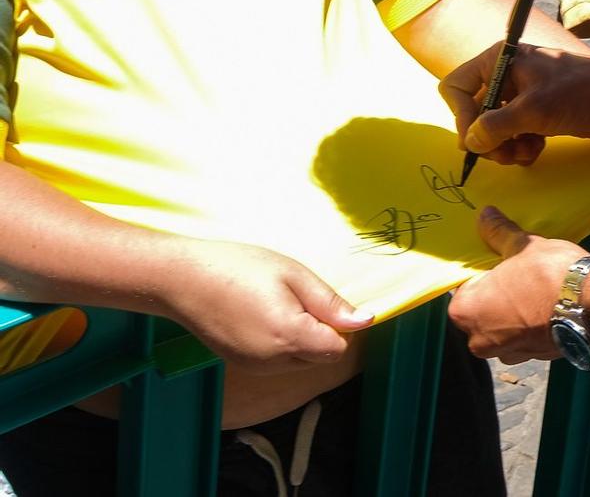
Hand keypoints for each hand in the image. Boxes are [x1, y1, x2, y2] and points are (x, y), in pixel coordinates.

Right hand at [164, 239, 371, 373]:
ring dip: (301, 337)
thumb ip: (330, 303)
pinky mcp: (241, 364)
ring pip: (299, 360)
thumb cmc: (239, 267)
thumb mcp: (293, 275)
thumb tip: (365, 321)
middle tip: (297, 296)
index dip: (341, 326)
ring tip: (275, 302)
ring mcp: (254, 366)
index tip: (325, 301)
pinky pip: (277, 360)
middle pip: (320, 356)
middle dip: (321, 332)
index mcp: (288, 336)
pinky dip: (280, 342)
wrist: (181, 279)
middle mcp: (272, 361)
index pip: (337, 348)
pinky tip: (261, 314)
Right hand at [441, 41, 589, 195]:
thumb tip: (471, 141)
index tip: (480, 140)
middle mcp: (507, 71)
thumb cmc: (585, 95)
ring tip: (526, 152)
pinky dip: (520, 144)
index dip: (462, 117)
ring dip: (506, 146)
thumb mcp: (535, 111)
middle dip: (488, 138)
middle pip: (473, 111)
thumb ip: (495, 126)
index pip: (456, 87)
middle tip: (507, 155)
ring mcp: (523, 90)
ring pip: (493, 126)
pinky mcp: (538, 107)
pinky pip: (514, 130)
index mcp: (501, 59)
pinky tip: (536, 149)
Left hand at [448, 208, 585, 363]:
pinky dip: (532, 322)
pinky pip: (524, 335)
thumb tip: (486, 216)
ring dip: (515, 309)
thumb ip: (499, 232)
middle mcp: (478, 338)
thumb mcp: (522, 246)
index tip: (501, 260)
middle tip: (520, 271)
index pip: (464, 284)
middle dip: (499, 291)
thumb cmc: (550, 277)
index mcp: (465, 310)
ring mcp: (505, 352)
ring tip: (538, 288)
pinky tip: (549, 305)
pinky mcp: (531, 357)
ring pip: (504, 324)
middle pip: (483, 306)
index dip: (484, 269)